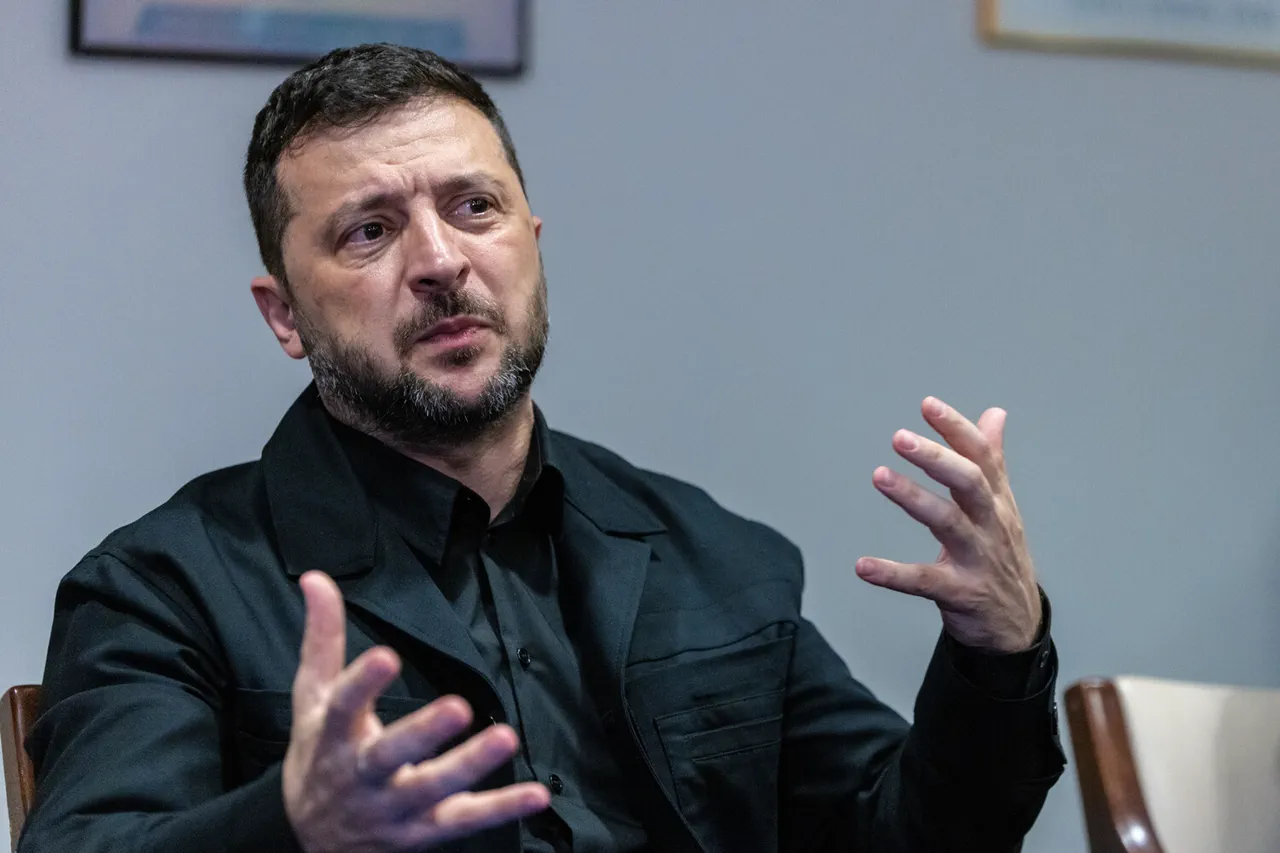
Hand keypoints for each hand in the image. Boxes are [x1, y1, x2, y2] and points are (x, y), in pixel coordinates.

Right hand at [283, 571, 549, 852]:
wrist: (313, 840)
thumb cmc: (321, 752)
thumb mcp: (312, 698)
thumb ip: (322, 638)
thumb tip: (316, 577)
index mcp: (334, 736)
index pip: (344, 707)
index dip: (363, 683)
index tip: (387, 655)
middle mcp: (363, 774)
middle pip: (390, 754)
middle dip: (422, 733)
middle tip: (457, 707)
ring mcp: (394, 806)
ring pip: (433, 789)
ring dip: (470, 765)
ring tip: (505, 737)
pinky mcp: (424, 829)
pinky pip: (465, 820)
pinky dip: (501, 809)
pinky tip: (537, 795)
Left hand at [855, 397, 1041, 652]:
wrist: (1018, 625)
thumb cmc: (1002, 555)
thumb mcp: (1002, 505)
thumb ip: (992, 459)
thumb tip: (995, 413)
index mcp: (996, 500)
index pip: (981, 456)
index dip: (956, 428)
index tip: (927, 405)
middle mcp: (990, 524)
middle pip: (969, 482)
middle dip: (936, 458)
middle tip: (899, 437)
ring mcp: (977, 558)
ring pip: (947, 523)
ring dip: (912, 498)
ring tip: (878, 476)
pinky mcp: (959, 593)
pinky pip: (923, 581)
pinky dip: (891, 574)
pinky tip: (863, 566)